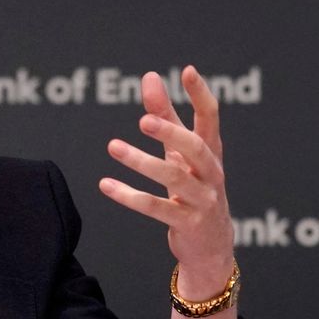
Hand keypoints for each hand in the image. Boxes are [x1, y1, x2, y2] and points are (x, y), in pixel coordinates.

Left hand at [98, 65, 233, 298]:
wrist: (212, 247)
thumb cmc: (194, 188)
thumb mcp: (180, 154)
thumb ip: (165, 115)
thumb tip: (149, 76)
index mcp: (211, 153)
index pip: (211, 119)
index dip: (201, 95)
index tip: (188, 71)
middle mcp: (211, 174)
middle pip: (196, 148)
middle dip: (170, 133)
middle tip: (143, 120)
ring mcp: (202, 200)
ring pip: (173, 178)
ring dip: (141, 162)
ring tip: (113, 147)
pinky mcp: (187, 223)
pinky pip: (155, 208)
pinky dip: (129, 195)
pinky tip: (106, 184)